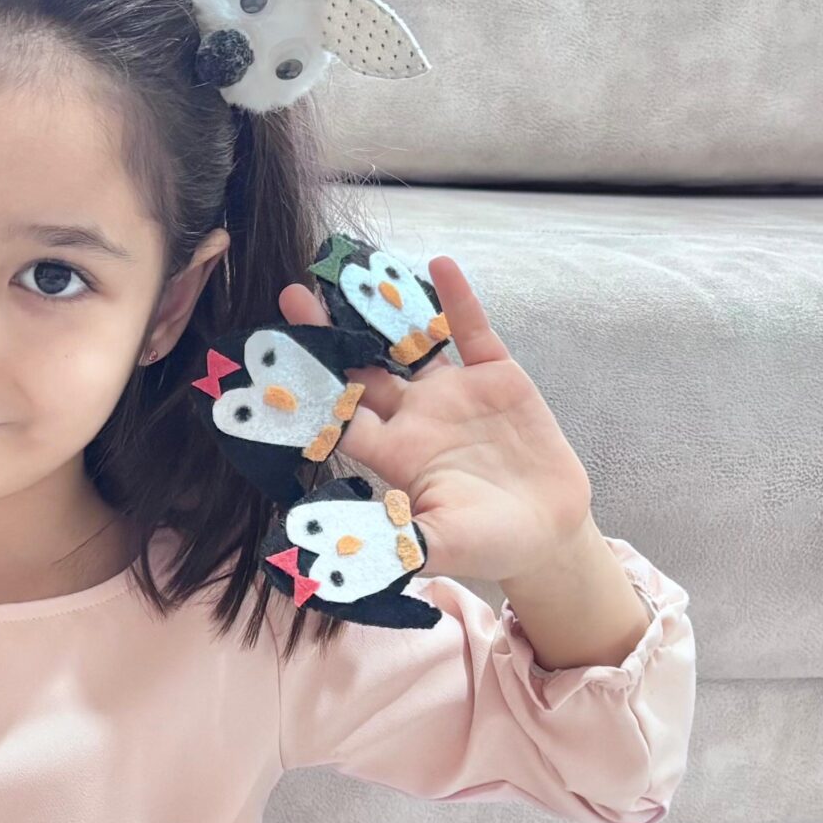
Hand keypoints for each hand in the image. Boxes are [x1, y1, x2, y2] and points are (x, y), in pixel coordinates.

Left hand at [282, 254, 595, 588]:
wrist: (546, 533)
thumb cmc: (488, 547)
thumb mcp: (438, 550)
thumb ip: (395, 546)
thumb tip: (343, 558)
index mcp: (393, 454)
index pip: (339, 418)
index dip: (309, 392)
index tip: (275, 365)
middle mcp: (414, 416)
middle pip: (361, 369)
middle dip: (327, 336)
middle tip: (290, 296)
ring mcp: (453, 393)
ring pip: (410, 341)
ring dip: (383, 307)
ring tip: (352, 268)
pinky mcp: (496, 377)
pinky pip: (472, 331)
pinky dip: (457, 300)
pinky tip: (439, 264)